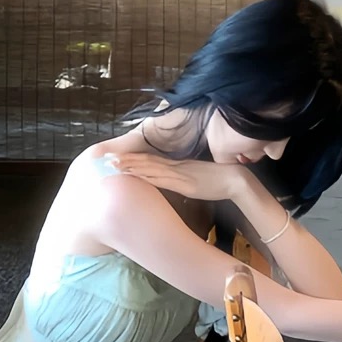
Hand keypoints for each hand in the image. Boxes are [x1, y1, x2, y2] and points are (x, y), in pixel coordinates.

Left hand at [104, 150, 245, 205]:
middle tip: (106, 159)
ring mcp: (179, 174)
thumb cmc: (219, 181)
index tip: (117, 157)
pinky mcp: (184, 184)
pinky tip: (135, 177)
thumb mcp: (197, 180)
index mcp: (178, 165)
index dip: (133, 158)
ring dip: (131, 166)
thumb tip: (175, 184)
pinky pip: (162, 180)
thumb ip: (184, 179)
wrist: (235, 180)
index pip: (151, 160)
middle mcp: (176, 167)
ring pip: (150, 168)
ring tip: (114, 165)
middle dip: (126, 160)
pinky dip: (147, 177)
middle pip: (146, 161)